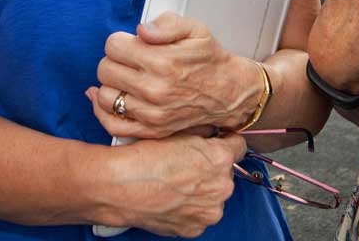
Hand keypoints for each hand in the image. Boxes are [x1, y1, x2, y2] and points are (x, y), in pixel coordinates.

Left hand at [90, 13, 262, 138]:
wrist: (228, 92)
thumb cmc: (209, 60)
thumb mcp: (195, 29)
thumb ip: (166, 24)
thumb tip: (141, 30)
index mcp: (162, 61)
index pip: (113, 46)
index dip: (120, 41)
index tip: (130, 44)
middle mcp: (154, 89)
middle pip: (105, 69)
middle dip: (114, 60)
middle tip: (129, 60)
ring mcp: (151, 113)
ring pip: (105, 96)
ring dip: (111, 84)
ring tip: (126, 78)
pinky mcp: (151, 129)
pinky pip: (113, 124)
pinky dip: (105, 112)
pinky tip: (113, 98)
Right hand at [105, 132, 246, 236]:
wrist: (119, 185)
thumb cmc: (144, 156)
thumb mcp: (178, 130)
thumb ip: (204, 130)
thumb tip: (213, 129)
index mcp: (220, 159)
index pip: (238, 145)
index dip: (224, 142)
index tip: (216, 143)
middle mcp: (221, 187)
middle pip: (226, 172)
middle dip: (211, 168)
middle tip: (186, 164)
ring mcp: (208, 212)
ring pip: (213, 196)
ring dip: (202, 190)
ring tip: (176, 182)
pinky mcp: (194, 228)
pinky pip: (199, 214)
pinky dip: (190, 207)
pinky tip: (172, 197)